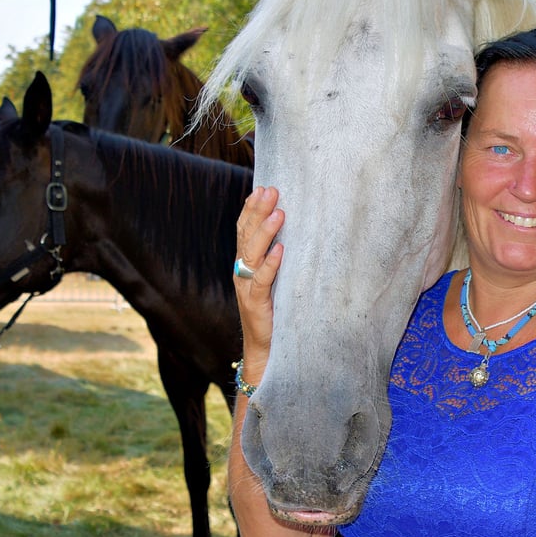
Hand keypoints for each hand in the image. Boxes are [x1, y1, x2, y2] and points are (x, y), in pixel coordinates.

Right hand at [234, 186, 284, 381]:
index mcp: (245, 264)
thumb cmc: (275, 311)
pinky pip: (263, 280)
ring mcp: (247, 288)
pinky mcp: (257, 303)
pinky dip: (271, 264)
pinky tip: (280, 250)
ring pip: (252, 254)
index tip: (262, 188)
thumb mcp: (276, 278)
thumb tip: (292, 231)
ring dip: (265, 231)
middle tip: (271, 190)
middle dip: (257, 211)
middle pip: (246, 236)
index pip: (243, 230)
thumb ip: (277, 257)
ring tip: (279, 213)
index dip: (250, 209)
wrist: (267, 348)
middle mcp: (242, 272)